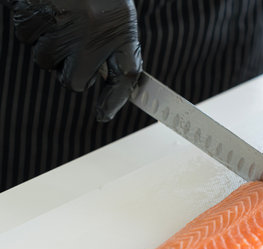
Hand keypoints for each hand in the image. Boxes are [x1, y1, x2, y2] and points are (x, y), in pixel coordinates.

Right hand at [9, 0, 142, 120]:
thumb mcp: (118, 19)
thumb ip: (118, 54)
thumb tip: (109, 96)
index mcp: (120, 30)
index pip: (126, 75)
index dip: (114, 99)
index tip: (103, 115)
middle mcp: (93, 31)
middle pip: (73, 82)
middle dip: (71, 71)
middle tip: (75, 44)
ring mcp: (61, 23)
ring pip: (45, 62)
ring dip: (49, 47)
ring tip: (61, 19)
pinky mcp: (33, 13)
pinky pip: (26, 38)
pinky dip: (32, 29)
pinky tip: (46, 9)